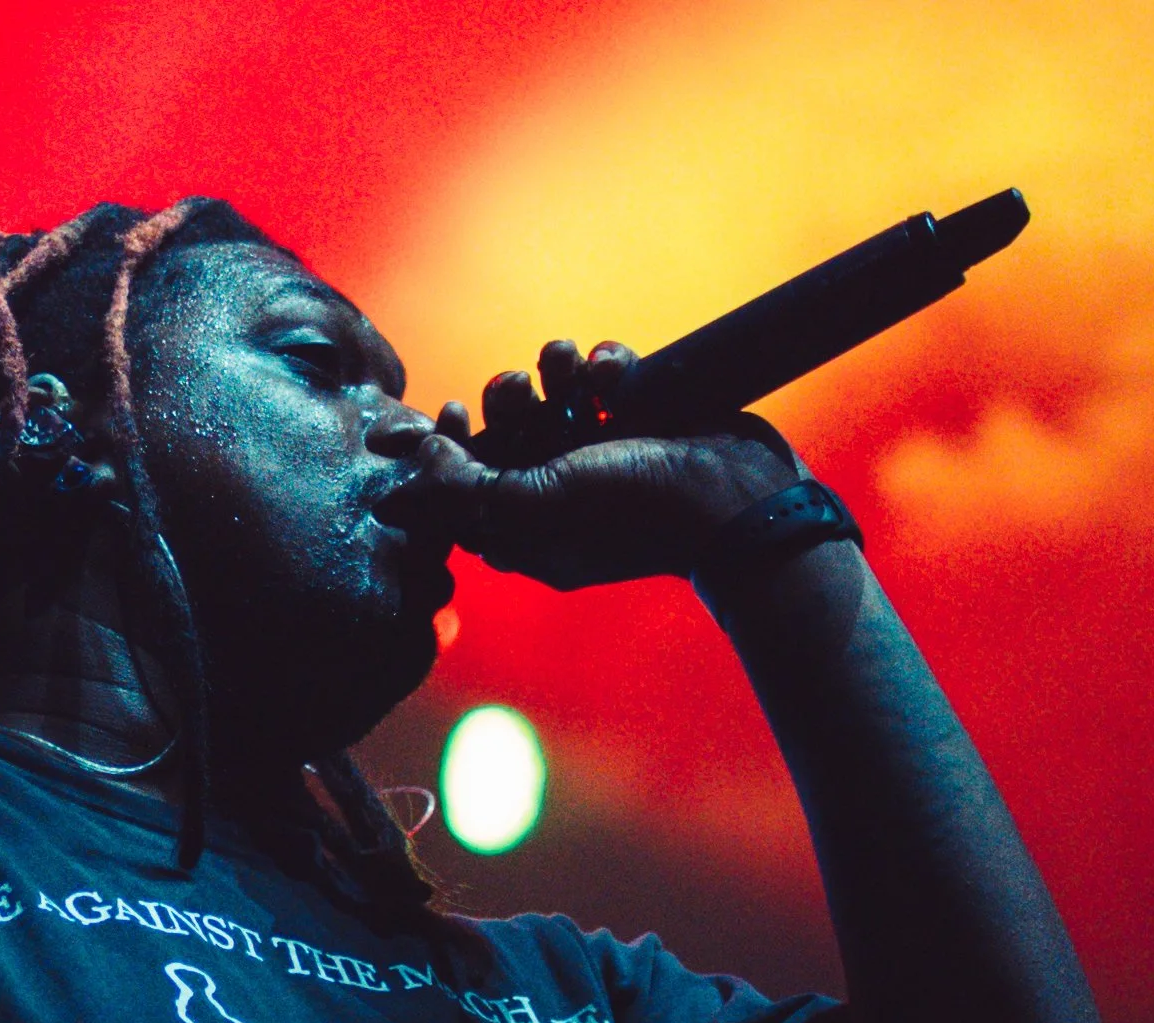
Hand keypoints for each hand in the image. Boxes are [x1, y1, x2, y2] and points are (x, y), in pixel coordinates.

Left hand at [422, 341, 807, 589]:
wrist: (739, 500)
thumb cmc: (634, 512)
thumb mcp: (537, 504)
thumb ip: (468, 489)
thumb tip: (415, 467)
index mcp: (526, 527)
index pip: (460, 487)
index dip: (442, 449)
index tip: (447, 415)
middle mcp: (558, 488)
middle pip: (502, 432)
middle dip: (506, 401)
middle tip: (520, 391)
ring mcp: (601, 449)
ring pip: (552, 394)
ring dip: (553, 370)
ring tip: (568, 368)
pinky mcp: (640, 413)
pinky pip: (602, 374)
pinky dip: (605, 365)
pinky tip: (617, 377)